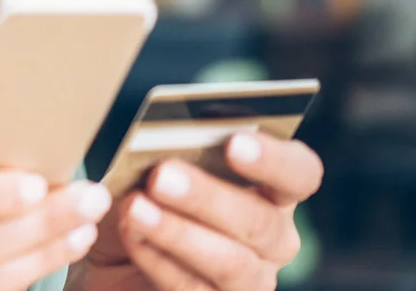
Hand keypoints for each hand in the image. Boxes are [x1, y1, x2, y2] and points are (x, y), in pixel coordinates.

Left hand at [79, 133, 323, 290]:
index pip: (299, 173)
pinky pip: (194, 290)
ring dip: (179, 233)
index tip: (235, 143)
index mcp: (272, 191)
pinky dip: (158, 260)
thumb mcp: (149, 168)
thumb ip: (165, 150)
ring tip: (136, 208)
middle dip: (208, 198)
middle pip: (261, 222)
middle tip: (162, 176)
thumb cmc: (144, 199)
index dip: (274, 159)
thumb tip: (156, 139)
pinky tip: (132, 236)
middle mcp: (274, 239)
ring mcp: (251, 281)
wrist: (116, 259)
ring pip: (233, 263)